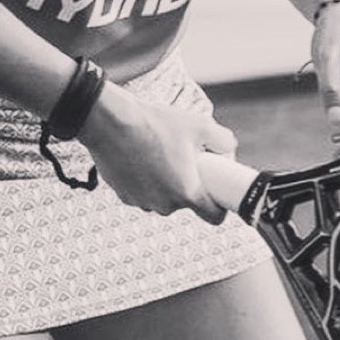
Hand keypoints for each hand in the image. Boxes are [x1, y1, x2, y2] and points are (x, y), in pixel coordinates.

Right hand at [82, 93, 236, 224]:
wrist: (110, 122)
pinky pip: (143, 192)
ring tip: (162, 155)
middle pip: (186, 203)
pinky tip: (142, 157)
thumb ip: (224, 140)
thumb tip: (229, 148)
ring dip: (165, 183)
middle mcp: (164, 204)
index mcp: (187, 193)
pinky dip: (145, 180)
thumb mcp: (199, 125)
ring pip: (163, 198)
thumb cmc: (155, 123)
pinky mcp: (123, 196)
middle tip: (186, 160)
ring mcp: (141, 202)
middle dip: (189, 185)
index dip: (220, 207)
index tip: (218, 193)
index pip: (214, 217)